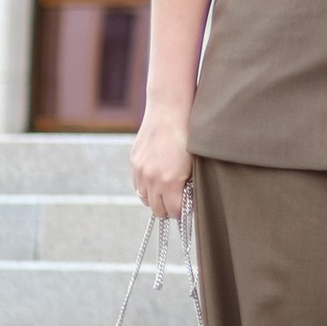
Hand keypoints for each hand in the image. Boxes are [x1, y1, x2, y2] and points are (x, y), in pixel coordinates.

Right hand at [131, 106, 192, 222]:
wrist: (169, 112)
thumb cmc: (188, 137)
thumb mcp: (193, 164)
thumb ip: (187, 185)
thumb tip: (186, 200)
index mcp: (170, 182)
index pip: (174, 211)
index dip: (181, 213)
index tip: (185, 211)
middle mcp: (152, 180)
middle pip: (157, 210)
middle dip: (167, 209)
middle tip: (175, 204)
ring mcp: (141, 171)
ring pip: (145, 199)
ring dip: (155, 199)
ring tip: (165, 192)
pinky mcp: (134, 162)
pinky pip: (137, 184)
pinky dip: (146, 187)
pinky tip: (155, 180)